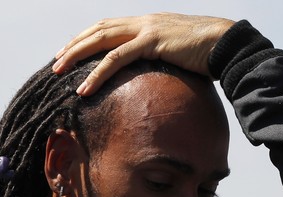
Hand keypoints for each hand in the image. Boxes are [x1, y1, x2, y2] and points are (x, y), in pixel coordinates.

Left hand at [52, 13, 233, 95]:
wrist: (226, 44)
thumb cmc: (207, 53)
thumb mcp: (178, 53)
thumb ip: (161, 59)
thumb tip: (154, 75)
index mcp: (147, 24)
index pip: (108, 27)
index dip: (86, 38)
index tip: (70, 52)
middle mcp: (142, 22)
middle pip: (98, 29)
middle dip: (74, 45)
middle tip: (55, 62)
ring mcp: (146, 29)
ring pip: (101, 40)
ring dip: (76, 56)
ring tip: (58, 72)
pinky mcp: (152, 41)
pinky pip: (117, 58)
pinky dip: (98, 73)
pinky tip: (85, 87)